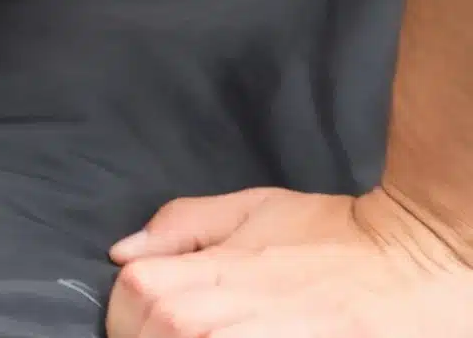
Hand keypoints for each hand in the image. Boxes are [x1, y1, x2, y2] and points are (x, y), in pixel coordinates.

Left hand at [105, 185, 472, 335]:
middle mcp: (228, 311)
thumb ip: (183, 225)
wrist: (412, 266)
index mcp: (215, 268)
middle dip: (147, 334)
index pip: (135, 292)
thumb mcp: (254, 209)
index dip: (126, 308)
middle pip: (152, 330)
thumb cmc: (334, 236)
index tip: (139, 317)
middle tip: (164, 332)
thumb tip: (123, 250)